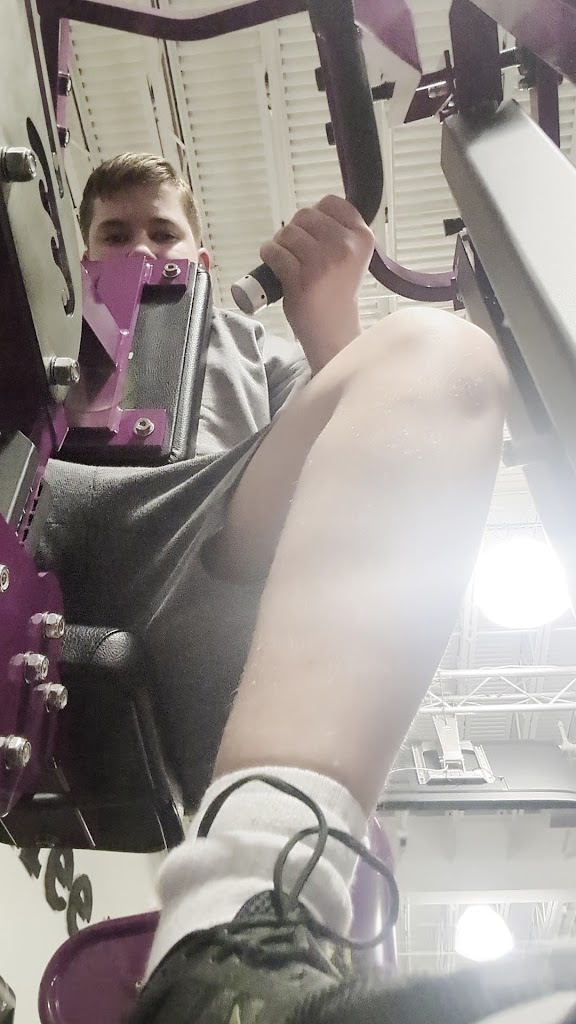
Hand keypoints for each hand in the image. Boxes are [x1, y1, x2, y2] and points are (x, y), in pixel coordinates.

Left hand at [260, 195, 373, 370]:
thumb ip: (339, 233)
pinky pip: (275, 251)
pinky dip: (269, 255)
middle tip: (297, 250)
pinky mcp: (301, 277)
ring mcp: (323, 262)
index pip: (331, 202)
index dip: (317, 214)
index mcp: (362, 237)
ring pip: (288, 232)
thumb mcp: (351, 257)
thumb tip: (311, 213)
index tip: (314, 232)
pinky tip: (276, 265)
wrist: (333, 329)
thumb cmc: (337, 293)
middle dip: (295, 229)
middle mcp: (345, 246)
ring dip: (281, 243)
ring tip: (287, 259)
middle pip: (306, 215)